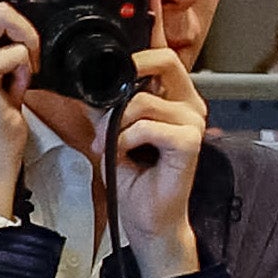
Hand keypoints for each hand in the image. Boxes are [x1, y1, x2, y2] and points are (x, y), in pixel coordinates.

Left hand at [110, 49, 207, 276]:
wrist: (146, 219)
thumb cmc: (135, 181)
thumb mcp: (112, 133)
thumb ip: (106, 107)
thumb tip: (84, 85)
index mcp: (176, 99)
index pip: (163, 57)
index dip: (137, 58)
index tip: (109, 77)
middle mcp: (190, 105)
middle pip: (163, 62)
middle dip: (126, 82)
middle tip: (107, 114)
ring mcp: (193, 122)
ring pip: (143, 101)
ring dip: (116, 125)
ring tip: (109, 147)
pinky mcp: (190, 141)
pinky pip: (147, 127)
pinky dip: (127, 140)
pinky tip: (124, 156)